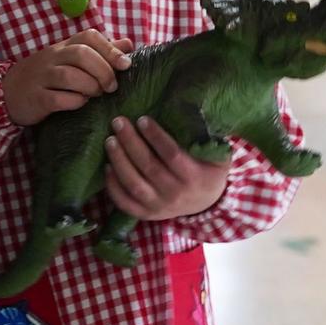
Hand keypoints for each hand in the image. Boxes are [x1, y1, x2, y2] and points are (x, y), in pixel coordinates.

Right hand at [2, 31, 135, 126]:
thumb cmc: (45, 76)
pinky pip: (58, 99)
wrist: (7, 93)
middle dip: (103, 71)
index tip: (126, 65)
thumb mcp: (69, 59)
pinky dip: (75, 102)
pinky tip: (80, 103)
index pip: (89, 37)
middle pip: (82, 54)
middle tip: (112, 87)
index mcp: (63, 47)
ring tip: (96, 95)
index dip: (110, 49)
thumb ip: (99, 51)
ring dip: (90, 86)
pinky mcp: (36, 98)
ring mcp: (41, 78)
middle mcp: (52, 58)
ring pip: (70, 75)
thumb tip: (128, 45)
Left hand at [104, 117, 231, 220]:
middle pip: (148, 167)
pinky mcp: (146, 214)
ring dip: (119, 161)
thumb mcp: (218, 156)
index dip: (155, 137)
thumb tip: (193, 111)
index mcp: (195, 177)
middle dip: (131, 143)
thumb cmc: (209, 170)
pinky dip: (113, 186)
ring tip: (110, 140)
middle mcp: (176, 194)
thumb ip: (208, 139)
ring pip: (133, 184)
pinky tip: (107, 167)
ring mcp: (159, 206)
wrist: (206, 203)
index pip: (171, 155)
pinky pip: (125, 202)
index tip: (142, 119)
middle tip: (118, 122)